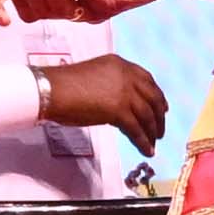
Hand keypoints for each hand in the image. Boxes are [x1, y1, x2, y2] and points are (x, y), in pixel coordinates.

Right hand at [41, 55, 169, 150]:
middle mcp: (126, 76)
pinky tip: (146, 150)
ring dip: (153, 131)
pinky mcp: (119, 111)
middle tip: (161, 129)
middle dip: (159, 116)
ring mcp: (124, 93)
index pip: (146, 79)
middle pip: (152, 97)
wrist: (50, 91)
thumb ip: (109, 84)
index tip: (163, 107)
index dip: (157, 95)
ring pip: (147, 115)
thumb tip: (116, 102)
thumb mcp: (92, 76)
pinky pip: (136, 130)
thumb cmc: (62, 85)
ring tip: (154, 143)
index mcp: (119, 64)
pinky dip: (143, 142)